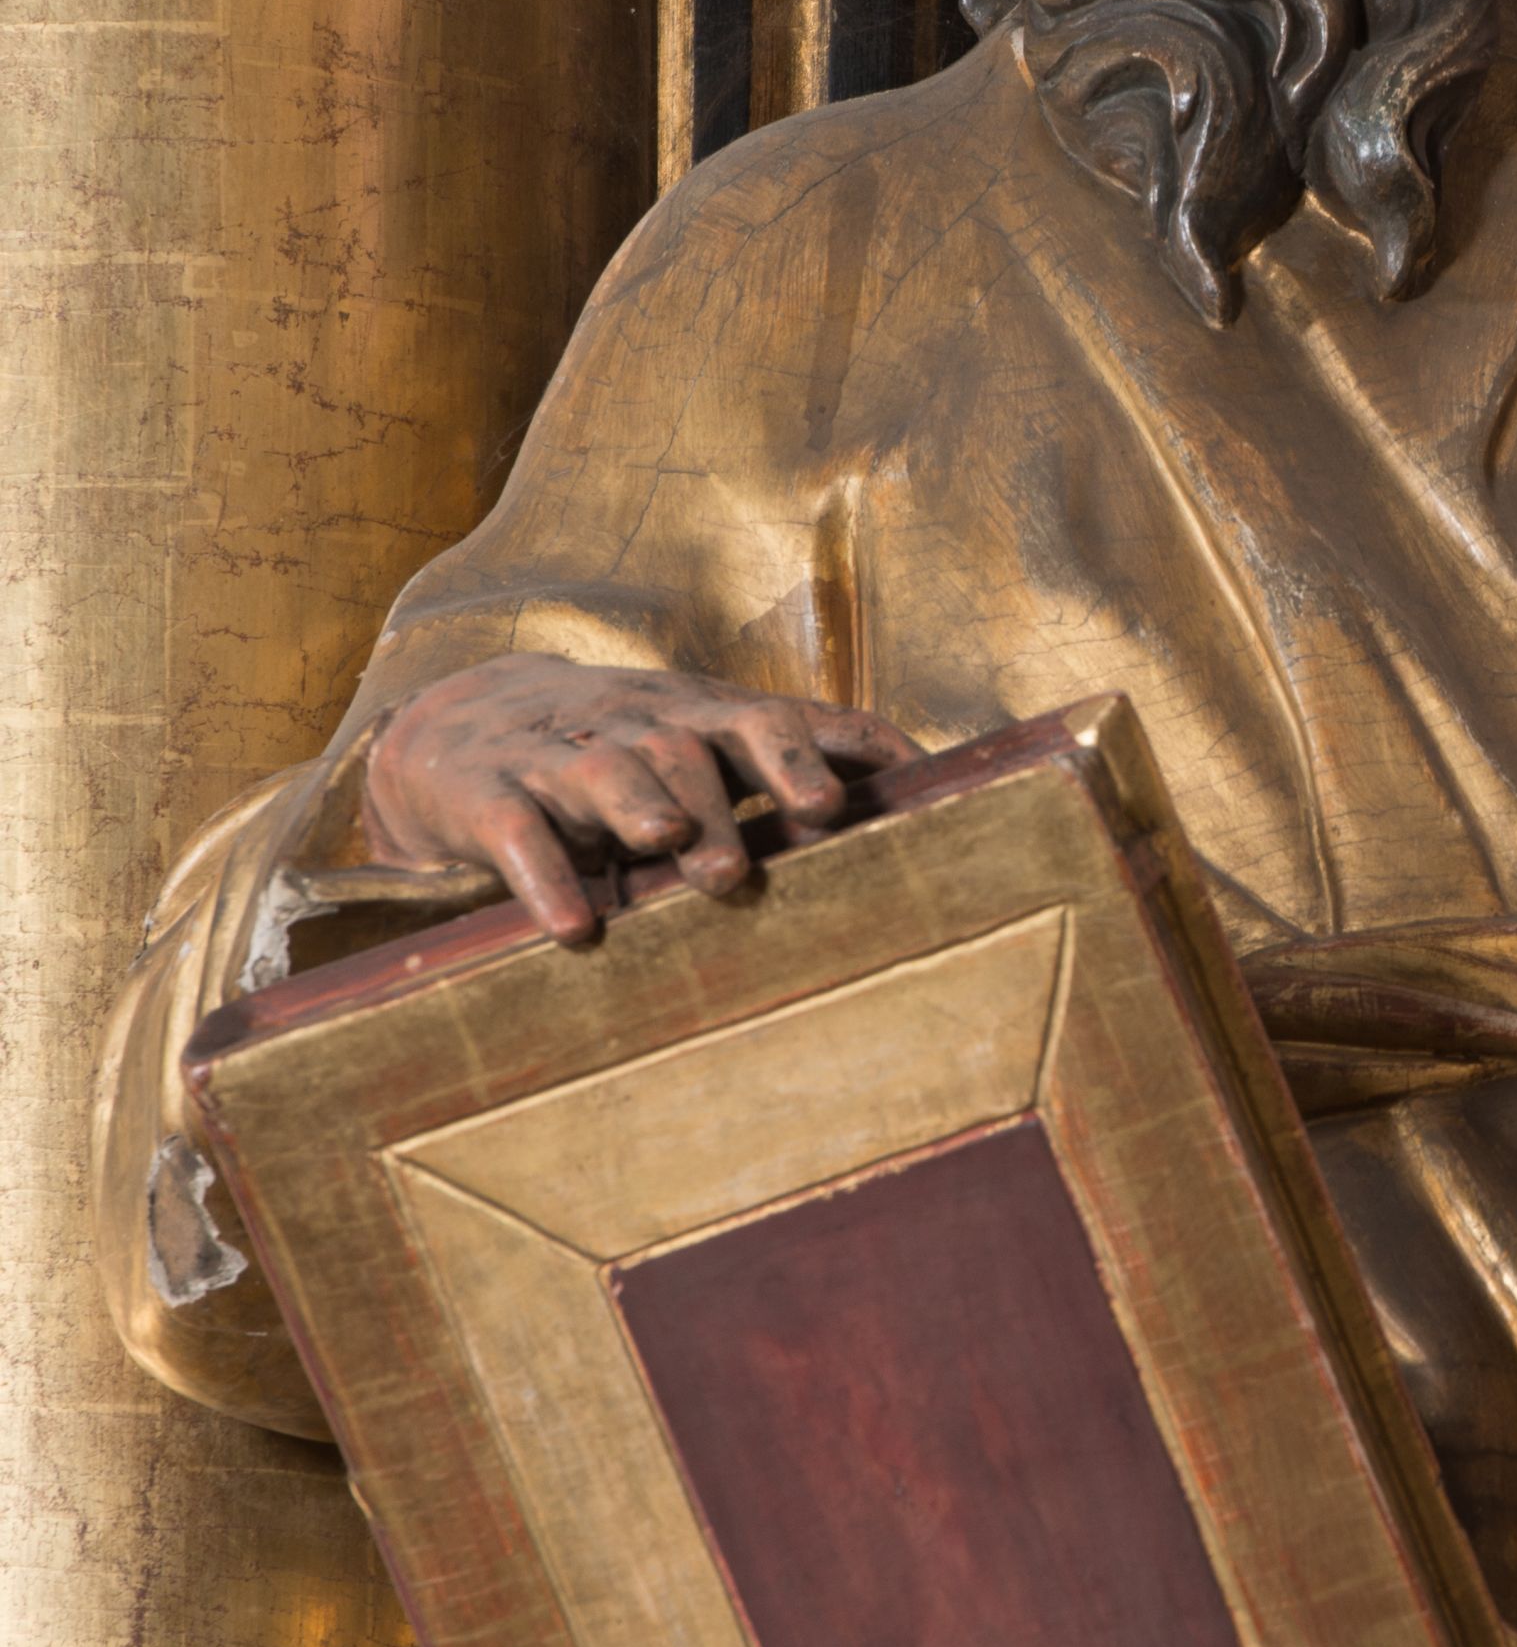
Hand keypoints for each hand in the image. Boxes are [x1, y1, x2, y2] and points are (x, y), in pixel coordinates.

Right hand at [363, 653, 915, 948]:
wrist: (462, 727)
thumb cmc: (627, 747)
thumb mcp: (710, 738)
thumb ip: (808, 749)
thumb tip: (924, 772)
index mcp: (701, 718)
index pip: (766, 722)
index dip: (804, 757)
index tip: (837, 808)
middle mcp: (636, 727)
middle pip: (685, 749)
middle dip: (719, 801)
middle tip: (742, 866)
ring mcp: (556, 757)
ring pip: (605, 772)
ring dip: (641, 809)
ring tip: (670, 848)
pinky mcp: (485, 794)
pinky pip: (515, 830)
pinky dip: (544, 875)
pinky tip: (573, 928)